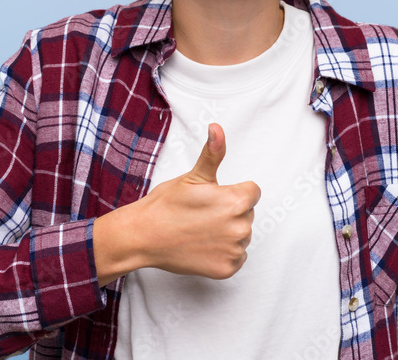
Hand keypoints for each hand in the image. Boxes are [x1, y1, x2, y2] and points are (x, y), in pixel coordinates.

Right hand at [137, 122, 260, 278]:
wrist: (144, 236)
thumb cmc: (166, 205)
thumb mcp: (193, 176)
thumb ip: (213, 153)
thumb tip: (217, 128)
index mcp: (236, 201)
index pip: (252, 192)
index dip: (232, 192)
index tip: (213, 197)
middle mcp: (240, 227)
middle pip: (247, 213)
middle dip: (230, 212)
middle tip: (202, 214)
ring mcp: (234, 250)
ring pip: (241, 235)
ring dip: (227, 232)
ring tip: (200, 230)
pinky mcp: (227, 269)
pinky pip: (236, 256)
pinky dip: (223, 252)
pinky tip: (203, 246)